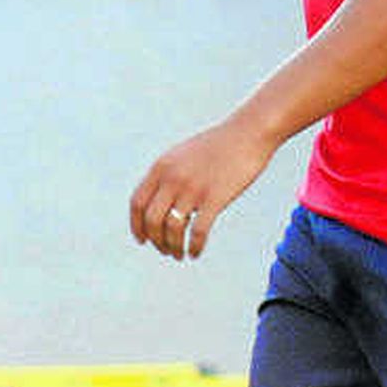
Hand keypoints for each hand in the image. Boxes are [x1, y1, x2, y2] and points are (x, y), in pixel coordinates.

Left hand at [129, 116, 276, 260]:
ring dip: (173, 247)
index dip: (136, 226)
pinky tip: (196, 252)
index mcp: (162, 166)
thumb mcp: (186, 154)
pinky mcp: (215, 197)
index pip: (137, 203)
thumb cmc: (221, 144)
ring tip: (180, 254)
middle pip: (152, 220)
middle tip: (166, 250)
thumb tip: (163, 203)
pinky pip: (198, 231)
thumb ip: (170, 174)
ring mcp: (193, 188)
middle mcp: (173, 178)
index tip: (143, 240)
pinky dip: (195, 246)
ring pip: (173, 229)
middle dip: (156, 241)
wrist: (250, 131)